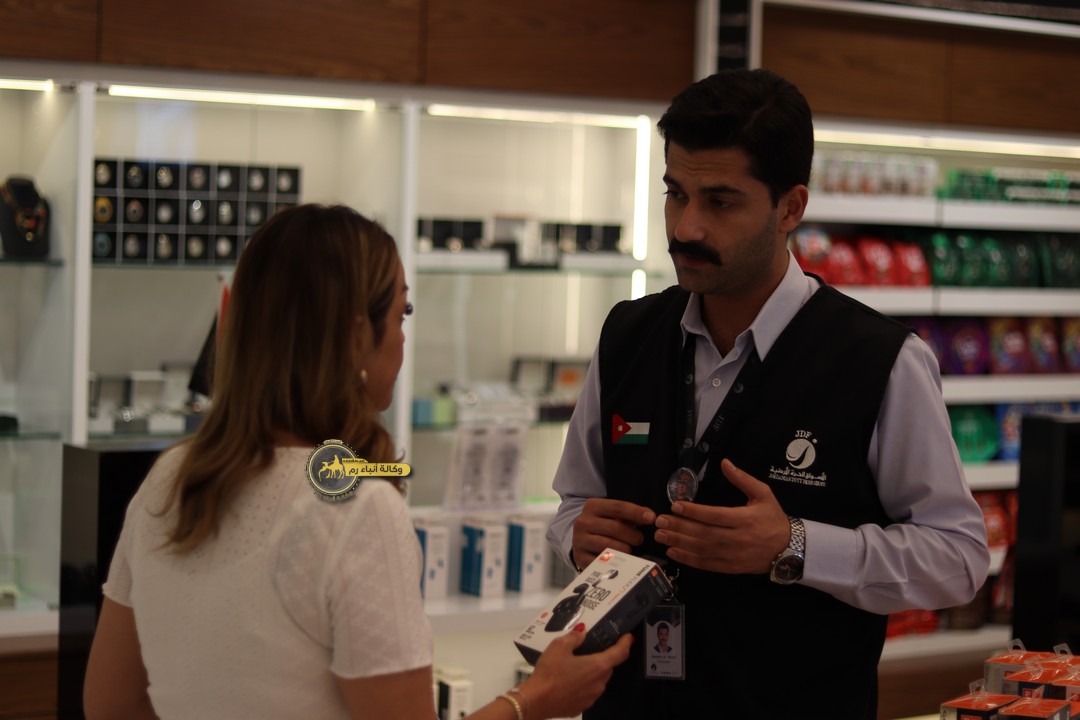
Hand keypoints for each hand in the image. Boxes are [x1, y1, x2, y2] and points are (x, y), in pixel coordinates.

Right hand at [520, 630, 632, 718]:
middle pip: (607, 667)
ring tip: (572, 667)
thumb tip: (582, 631)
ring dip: (591, 673)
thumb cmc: (549, 673)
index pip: (620, 653)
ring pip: (597, 680)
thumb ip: (574, 637)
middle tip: (587, 651)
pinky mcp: (582, 706)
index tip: (628, 638)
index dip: (625, 643)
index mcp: (598, 666)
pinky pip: (587, 692)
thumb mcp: (559, 646)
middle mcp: (599, 683)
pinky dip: (582, 685)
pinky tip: (567, 682)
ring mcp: (591, 697)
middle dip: (601, 658)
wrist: (536, 701)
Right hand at [571, 498, 655, 568]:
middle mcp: (583, 522)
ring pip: (609, 546)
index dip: (636, 512)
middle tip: (640, 539)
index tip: (651, 518)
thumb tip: (649, 516)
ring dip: (626, 549)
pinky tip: (622, 562)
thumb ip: (629, 515)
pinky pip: (602, 562)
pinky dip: (616, 563)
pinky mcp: (580, 557)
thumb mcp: (613, 515)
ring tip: (630, 550)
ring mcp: (580, 540)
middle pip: (615, 528)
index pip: (617, 507)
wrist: (581, 540)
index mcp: (592, 506)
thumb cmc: (603, 525)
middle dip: (633, 535)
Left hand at [653, 459, 789, 573]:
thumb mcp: (763, 494)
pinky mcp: (731, 568)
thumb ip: (742, 479)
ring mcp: (734, 555)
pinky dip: (689, 560)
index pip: (715, 515)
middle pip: (704, 533)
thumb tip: (725, 462)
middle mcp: (738, 538)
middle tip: (659, 521)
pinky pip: (707, 564)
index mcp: (745, 519)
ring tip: (660, 536)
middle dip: (679, 527)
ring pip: (702, 550)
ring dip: (679, 543)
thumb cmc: (773, 518)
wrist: (789, 548)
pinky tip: (674, 553)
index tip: (675, 505)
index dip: (694, 511)